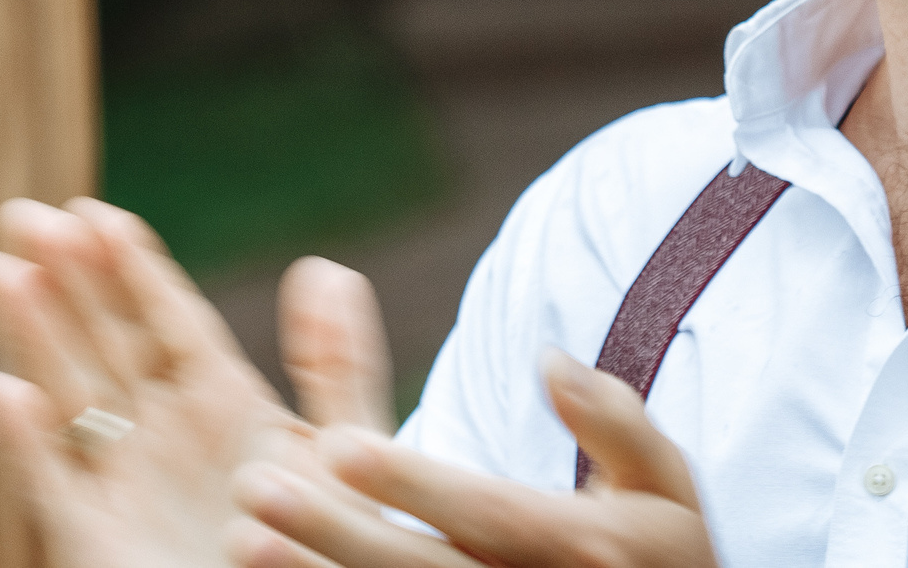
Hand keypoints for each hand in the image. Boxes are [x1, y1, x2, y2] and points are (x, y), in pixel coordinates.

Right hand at [0, 197, 390, 567]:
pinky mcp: (93, 544)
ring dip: (32, 336)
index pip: (170, 324)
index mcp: (225, 407)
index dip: (132, 269)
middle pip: (108, 344)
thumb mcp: (347, 449)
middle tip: (24, 214)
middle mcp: (166, 439)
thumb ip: (335, 365)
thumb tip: (323, 268)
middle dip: (66, 282)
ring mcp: (125, 491)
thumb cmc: (334, 550)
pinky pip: (53, 486)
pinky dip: (23, 441)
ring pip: (69, 397)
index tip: (95, 212)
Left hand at [223, 349, 718, 567]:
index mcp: (581, 544)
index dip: (414, 483)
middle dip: (334, 532)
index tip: (342, 445)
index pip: (486, 512)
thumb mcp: (665, 482)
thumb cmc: (663, 552)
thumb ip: (613, 419)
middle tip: (256, 490)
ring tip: (242, 541)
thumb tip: (548, 359)